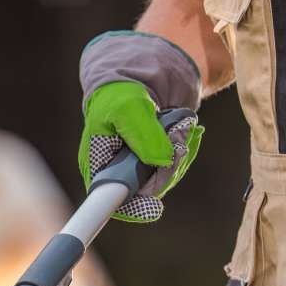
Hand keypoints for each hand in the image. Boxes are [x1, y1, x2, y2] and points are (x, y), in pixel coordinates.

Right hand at [76, 31, 202, 218]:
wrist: (133, 77)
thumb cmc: (120, 91)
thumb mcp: (129, 106)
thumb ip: (144, 135)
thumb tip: (163, 161)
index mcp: (97, 165)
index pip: (110, 201)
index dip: (133, 208)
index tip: (154, 206)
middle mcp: (115, 174)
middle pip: (145, 193)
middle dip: (167, 168)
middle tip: (179, 138)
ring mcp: (135, 171)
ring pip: (164, 180)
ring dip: (180, 154)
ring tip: (183, 125)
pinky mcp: (153, 163)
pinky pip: (173, 168)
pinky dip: (184, 149)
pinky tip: (188, 130)